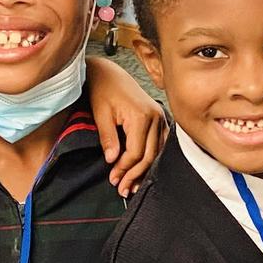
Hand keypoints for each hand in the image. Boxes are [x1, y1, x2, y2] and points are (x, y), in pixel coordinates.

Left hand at [87, 57, 165, 196]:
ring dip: (145, 170)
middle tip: (122, 189)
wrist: (109, 73)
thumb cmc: (103, 91)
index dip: (124, 169)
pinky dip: (153, 157)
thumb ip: (108, 138)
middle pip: (150, 155)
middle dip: (135, 174)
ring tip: (133, 184)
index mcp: (141, 116)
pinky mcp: (159, 117)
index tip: (113, 179)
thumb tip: (113, 160)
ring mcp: (160, 116)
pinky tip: (144, 168)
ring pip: (158, 152)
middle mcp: (155, 116)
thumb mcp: (100, 114)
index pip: (136, 152)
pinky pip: (161, 143)